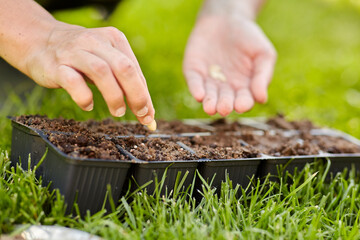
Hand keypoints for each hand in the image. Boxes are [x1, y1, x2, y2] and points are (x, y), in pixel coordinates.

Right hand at [25, 23, 154, 124]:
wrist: (40, 41)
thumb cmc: (82, 57)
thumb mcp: (106, 61)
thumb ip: (125, 82)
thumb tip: (147, 114)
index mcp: (113, 39)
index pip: (135, 69)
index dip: (144, 94)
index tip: (148, 116)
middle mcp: (95, 41)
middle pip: (124, 68)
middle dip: (136, 94)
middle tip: (140, 114)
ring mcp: (75, 52)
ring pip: (101, 72)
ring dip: (114, 96)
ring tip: (118, 112)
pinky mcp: (56, 65)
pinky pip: (73, 81)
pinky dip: (84, 97)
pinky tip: (88, 105)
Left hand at [183, 15, 275, 115]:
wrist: (226, 17)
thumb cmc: (249, 37)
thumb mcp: (263, 53)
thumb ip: (263, 75)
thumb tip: (262, 99)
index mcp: (243, 87)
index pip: (243, 99)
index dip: (243, 103)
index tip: (242, 105)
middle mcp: (225, 88)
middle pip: (225, 100)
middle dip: (225, 105)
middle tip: (224, 108)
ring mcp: (208, 80)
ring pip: (209, 95)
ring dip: (209, 102)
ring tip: (211, 108)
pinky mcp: (193, 71)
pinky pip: (194, 82)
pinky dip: (196, 89)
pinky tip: (199, 95)